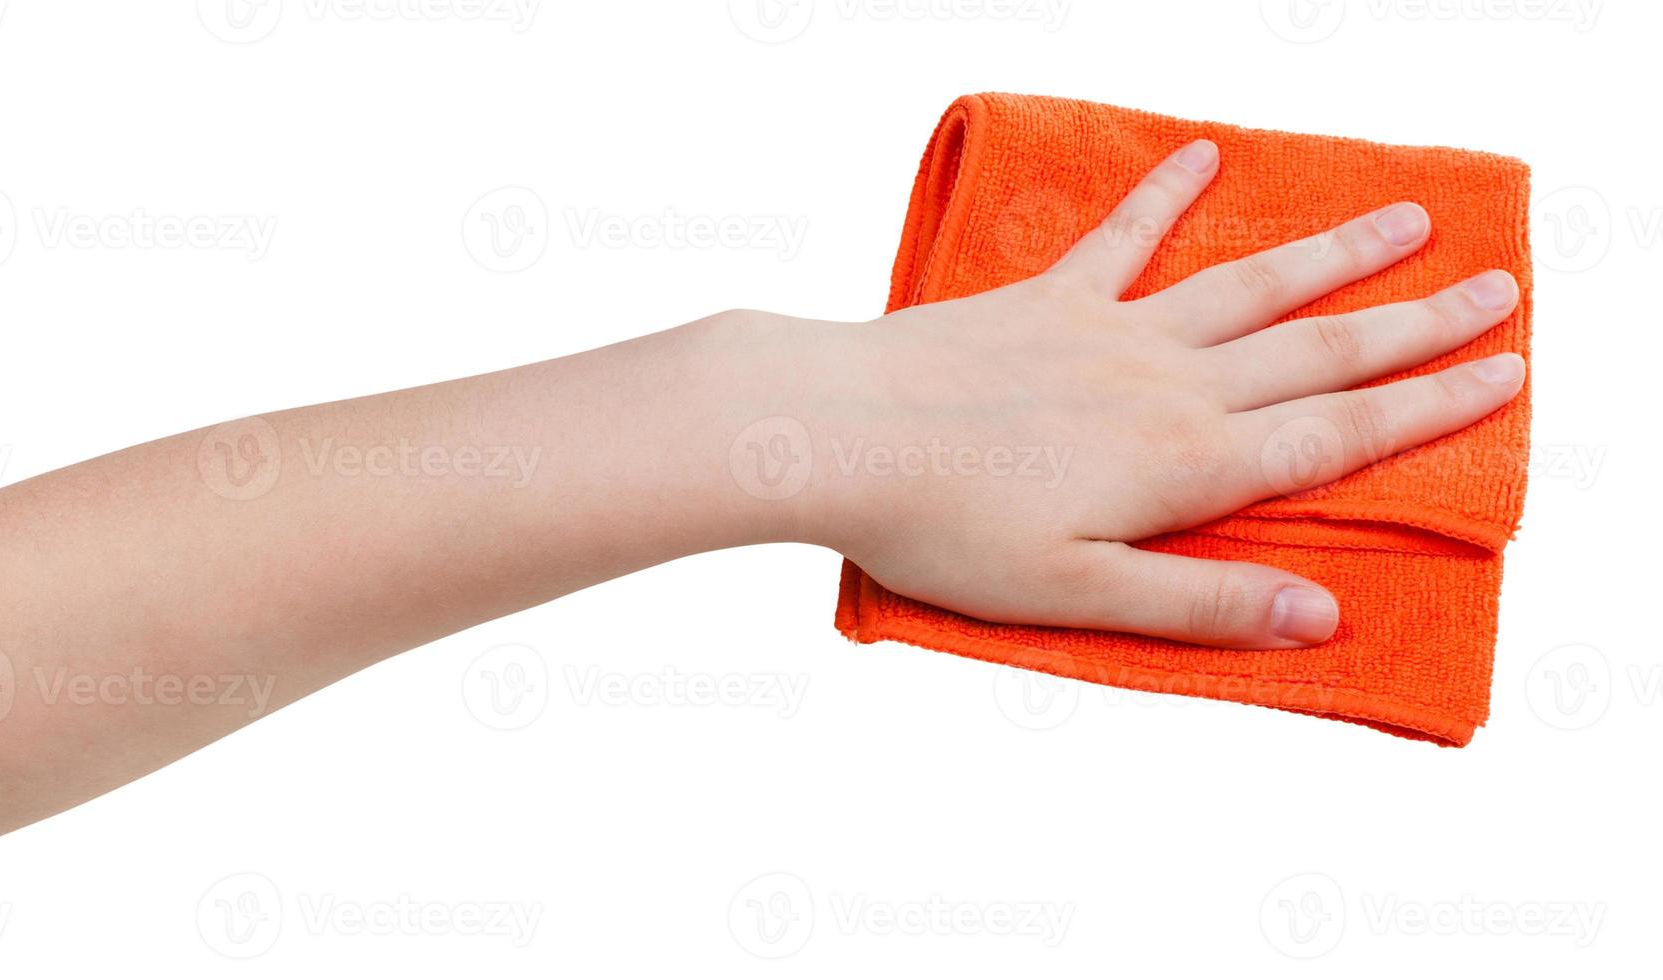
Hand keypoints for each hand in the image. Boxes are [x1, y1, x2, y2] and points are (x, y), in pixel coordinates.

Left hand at [778, 139, 1523, 647]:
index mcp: (1184, 464)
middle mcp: (1165, 384)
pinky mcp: (1043, 299)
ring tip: (1406, 219)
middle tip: (1499, 288)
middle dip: (1417, 325)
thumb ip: (1200, 603)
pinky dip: (1164, 196)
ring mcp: (1107, 331)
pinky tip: (1202, 157)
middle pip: (1317, 349)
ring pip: (1247, 285)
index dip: (1429, 407)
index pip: (1336, 433)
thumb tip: (1322, 616)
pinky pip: (1122, 239)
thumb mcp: (1078, 595)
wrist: (835, 433)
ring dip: (1332, 254)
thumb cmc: (945, 530)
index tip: (1506, 373)